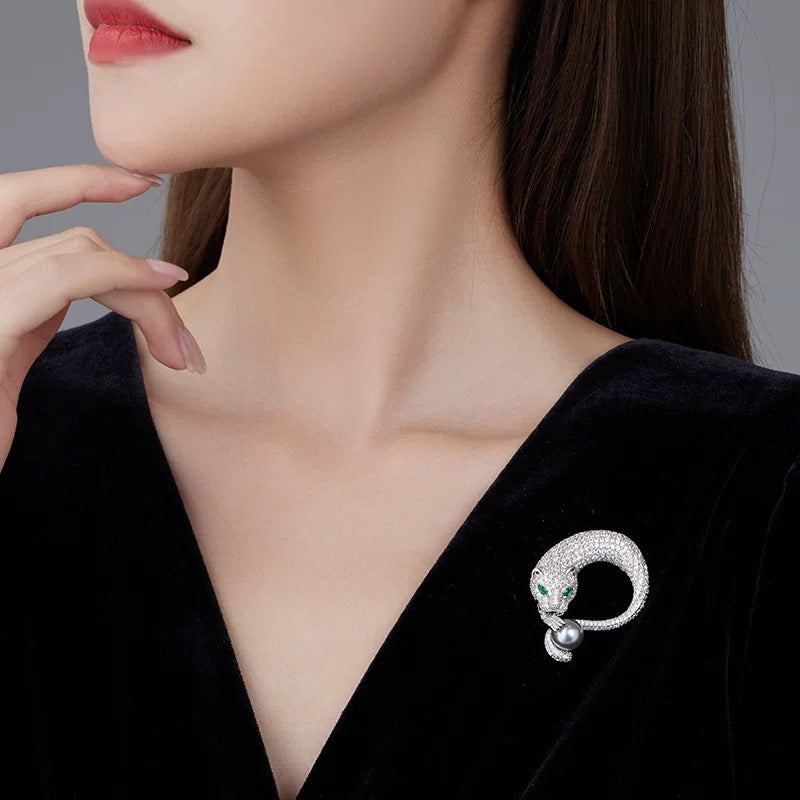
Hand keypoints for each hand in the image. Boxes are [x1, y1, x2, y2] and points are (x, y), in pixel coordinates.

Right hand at [0, 163, 200, 472]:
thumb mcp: (3, 357)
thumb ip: (28, 311)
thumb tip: (80, 281)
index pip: (18, 200)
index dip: (80, 181)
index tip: (140, 181)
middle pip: (74, 240)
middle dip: (141, 277)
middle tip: (182, 336)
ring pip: (82, 253)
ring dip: (148, 297)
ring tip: (180, 349)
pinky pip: (65, 275)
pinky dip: (123, 276)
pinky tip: (161, 288)